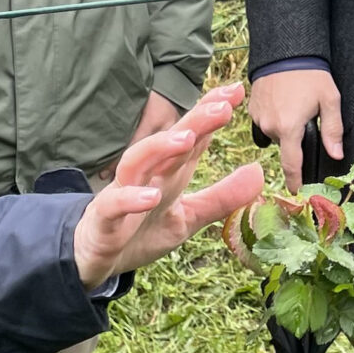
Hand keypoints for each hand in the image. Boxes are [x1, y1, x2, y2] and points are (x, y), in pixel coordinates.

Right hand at [74, 85, 266, 287]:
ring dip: (160, 149)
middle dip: (194, 122)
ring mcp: (121, 194)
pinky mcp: (103, 221)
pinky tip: (152, 196)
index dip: (211, 114)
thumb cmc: (140, 232)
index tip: (237, 91)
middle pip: (169, 143)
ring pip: (137, 162)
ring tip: (187, 140)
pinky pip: (114, 205)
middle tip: (222, 106)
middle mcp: (145, 177)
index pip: (192, 138)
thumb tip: (259, 172)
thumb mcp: (187, 217)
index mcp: (167, 175)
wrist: (94, 261)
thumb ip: (222, 197)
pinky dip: (131, 199)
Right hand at [248, 66, 343, 189]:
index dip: (295, 181)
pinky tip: (283, 102)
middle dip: (296, 141)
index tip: (297, 193)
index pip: (292, 164)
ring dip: (285, 128)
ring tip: (295, 106)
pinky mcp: (251, 108)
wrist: (285, 50)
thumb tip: (336, 155)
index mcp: (289, 128)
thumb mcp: (330, 100)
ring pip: (275, 134)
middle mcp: (270, 126)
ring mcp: (258, 117)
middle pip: (285, 146)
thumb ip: (333, 130)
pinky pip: (264, 122)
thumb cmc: (311, 74)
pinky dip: (274, 118)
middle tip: (307, 120)